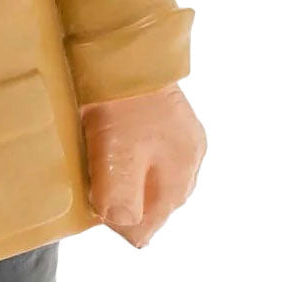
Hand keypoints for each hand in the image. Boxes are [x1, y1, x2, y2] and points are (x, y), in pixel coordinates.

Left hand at [82, 84, 205, 247]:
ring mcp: (185, 139)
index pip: (142, 228)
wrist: (124, 48)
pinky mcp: (175, 118)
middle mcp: (189, 165)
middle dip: (119, 195)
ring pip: (149, 176)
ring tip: (99, 150)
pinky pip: (152, 150)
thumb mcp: (115, 161)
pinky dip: (131, 150)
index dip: (112, 218)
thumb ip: (123, 202)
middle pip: (148, 203)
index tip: (91, 193)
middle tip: (91, 169)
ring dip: (124, 172)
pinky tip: (113, 134)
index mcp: (178, 181)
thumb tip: (132, 234)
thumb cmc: (118, 106)